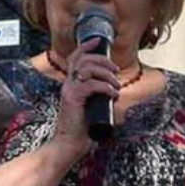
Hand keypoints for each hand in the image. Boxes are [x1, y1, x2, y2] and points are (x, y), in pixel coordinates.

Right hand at [50, 39, 121, 157]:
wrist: (70, 144)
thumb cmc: (82, 127)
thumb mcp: (92, 106)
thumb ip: (99, 96)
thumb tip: (116, 90)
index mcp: (72, 83)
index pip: (76, 57)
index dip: (87, 47)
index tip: (99, 41)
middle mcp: (68, 84)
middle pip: (84, 59)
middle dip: (103, 60)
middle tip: (116, 70)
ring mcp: (69, 90)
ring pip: (88, 69)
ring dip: (106, 74)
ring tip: (116, 86)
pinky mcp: (72, 99)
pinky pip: (90, 85)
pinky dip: (105, 86)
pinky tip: (113, 94)